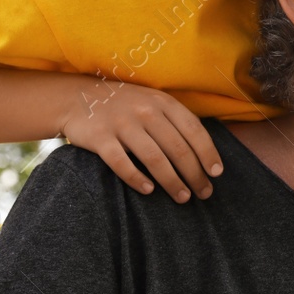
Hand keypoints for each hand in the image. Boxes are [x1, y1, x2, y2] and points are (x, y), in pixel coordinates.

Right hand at [60, 79, 222, 201]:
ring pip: (154, 158)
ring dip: (172, 181)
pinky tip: (148, 191)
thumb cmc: (126, 105)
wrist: (77, 96)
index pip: (194, 130)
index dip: (208, 153)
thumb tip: (204, 153)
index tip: (216, 173)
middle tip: (204, 193)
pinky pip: (121, 163)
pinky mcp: (99, 137)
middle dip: (195, 174)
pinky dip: (136, 179)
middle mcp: (145, 111)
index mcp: (163, 102)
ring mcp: (121, 123)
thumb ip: (176, 121)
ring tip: (182, 197)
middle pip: (178, 148)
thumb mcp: (153, 102)